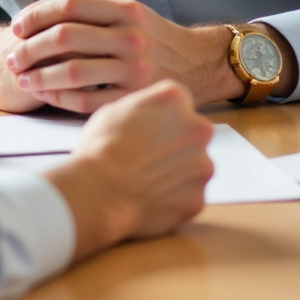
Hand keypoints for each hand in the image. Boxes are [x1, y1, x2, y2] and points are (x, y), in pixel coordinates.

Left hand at [5, 0, 245, 111]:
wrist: (199, 65)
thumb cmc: (155, 38)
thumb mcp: (133, 12)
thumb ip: (97, 3)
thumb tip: (56, 2)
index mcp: (125, 9)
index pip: (70, 5)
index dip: (37, 14)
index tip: (17, 26)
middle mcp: (130, 36)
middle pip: (65, 36)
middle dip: (30, 47)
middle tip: (13, 56)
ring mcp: (134, 68)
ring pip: (72, 70)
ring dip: (39, 75)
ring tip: (22, 78)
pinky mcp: (134, 97)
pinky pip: (86, 99)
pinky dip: (59, 98)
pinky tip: (46, 95)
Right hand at [45, 80, 212, 258]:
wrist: (97, 193)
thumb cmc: (99, 150)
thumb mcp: (116, 108)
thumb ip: (146, 107)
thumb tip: (151, 115)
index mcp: (176, 99)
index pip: (178, 103)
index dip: (161, 118)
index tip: (148, 130)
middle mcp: (198, 128)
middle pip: (193, 134)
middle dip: (176, 144)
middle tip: (148, 157)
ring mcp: (202, 166)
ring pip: (195, 167)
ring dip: (178, 172)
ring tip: (147, 180)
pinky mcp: (198, 199)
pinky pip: (189, 197)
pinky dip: (175, 199)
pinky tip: (151, 198)